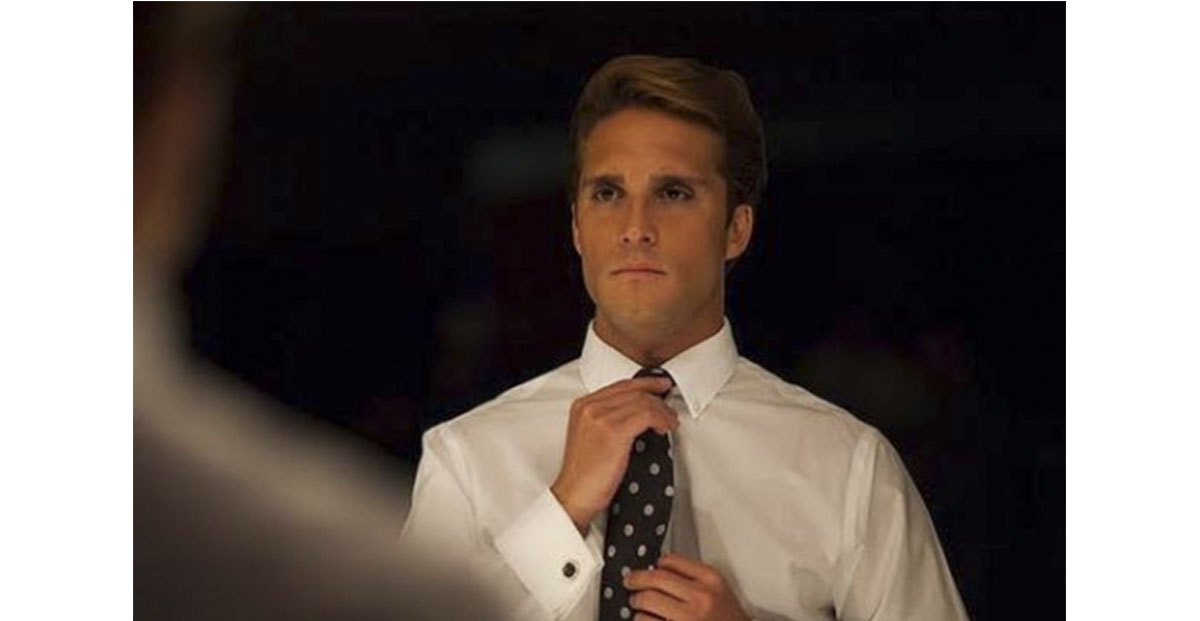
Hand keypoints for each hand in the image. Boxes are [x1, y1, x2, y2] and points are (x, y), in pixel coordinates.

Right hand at [550, 376, 677, 531]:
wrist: (574, 495)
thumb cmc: (584, 473)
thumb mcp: (590, 436)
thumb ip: (606, 419)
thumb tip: (637, 412)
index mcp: (582, 405)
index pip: (619, 385)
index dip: (644, 384)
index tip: (659, 385)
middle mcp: (589, 406)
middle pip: (632, 390)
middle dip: (656, 396)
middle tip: (669, 406)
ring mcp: (600, 417)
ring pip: (642, 401)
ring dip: (662, 411)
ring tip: (669, 422)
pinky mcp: (614, 431)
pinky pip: (646, 415)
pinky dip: (661, 419)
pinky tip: (665, 428)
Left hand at [624, 553, 751, 620]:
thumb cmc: (726, 617)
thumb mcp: (719, 589)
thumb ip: (693, 576)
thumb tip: (658, 569)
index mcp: (710, 579)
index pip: (671, 561)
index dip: (656, 564)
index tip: (650, 568)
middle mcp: (700, 597)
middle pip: (655, 579)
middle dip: (636, 580)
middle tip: (630, 581)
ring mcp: (689, 618)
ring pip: (647, 601)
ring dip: (636, 602)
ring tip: (637, 604)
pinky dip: (641, 619)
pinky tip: (645, 619)